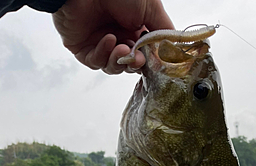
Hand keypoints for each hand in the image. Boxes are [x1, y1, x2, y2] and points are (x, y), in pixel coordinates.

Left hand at [52, 0, 173, 73]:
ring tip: (121, 48)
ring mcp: (99, 43)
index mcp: (135, 28)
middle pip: (129, 64)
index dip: (149, 61)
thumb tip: (173, 50)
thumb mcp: (151, 8)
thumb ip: (163, 31)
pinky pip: (95, 62)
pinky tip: (108, 39)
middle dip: (134, 64)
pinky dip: (103, 54)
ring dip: (118, 61)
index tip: (154, 63)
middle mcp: (118, 36)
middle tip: (138, 60)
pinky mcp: (82, 48)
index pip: (144, 54)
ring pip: (112, 67)